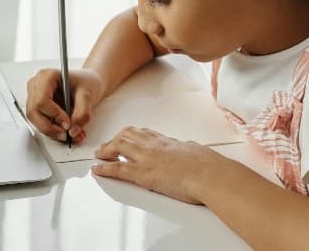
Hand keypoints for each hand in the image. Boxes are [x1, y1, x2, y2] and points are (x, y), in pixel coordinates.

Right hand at [25, 68, 104, 143]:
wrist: (87, 83)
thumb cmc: (86, 82)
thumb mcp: (88, 96)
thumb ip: (82, 114)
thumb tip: (72, 130)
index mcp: (47, 76)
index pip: (41, 100)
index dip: (54, 115)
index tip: (68, 123)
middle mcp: (36, 85)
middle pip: (34, 112)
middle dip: (50, 127)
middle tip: (67, 134)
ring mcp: (34, 96)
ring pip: (35, 120)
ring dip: (52, 131)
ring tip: (70, 133)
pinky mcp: (37, 107)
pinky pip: (40, 123)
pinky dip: (53, 130)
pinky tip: (67, 130)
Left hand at [92, 126, 229, 204]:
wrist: (211, 175)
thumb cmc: (210, 166)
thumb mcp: (198, 151)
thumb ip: (189, 149)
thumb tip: (190, 148)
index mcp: (168, 141)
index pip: (145, 134)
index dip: (133, 135)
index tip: (127, 136)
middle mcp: (154, 146)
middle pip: (128, 136)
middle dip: (115, 140)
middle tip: (107, 146)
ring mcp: (147, 158)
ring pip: (119, 147)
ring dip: (106, 151)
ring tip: (99, 155)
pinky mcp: (143, 174)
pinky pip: (118, 169)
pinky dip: (104, 169)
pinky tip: (97, 170)